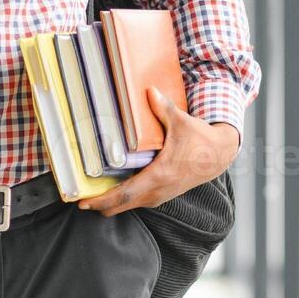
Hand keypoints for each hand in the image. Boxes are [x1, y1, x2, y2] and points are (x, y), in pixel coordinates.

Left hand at [76, 86, 239, 216]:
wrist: (218, 155)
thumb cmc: (199, 140)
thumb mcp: (181, 122)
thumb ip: (163, 108)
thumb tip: (149, 91)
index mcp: (159, 175)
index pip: (125, 194)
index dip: (102, 200)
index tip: (84, 203)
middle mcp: (158, 191)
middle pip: (122, 206)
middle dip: (100, 206)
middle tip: (80, 200)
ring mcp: (161, 195)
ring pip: (130, 206)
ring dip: (112, 204)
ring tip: (92, 196)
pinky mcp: (163, 195)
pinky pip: (138, 202)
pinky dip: (123, 200)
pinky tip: (114, 191)